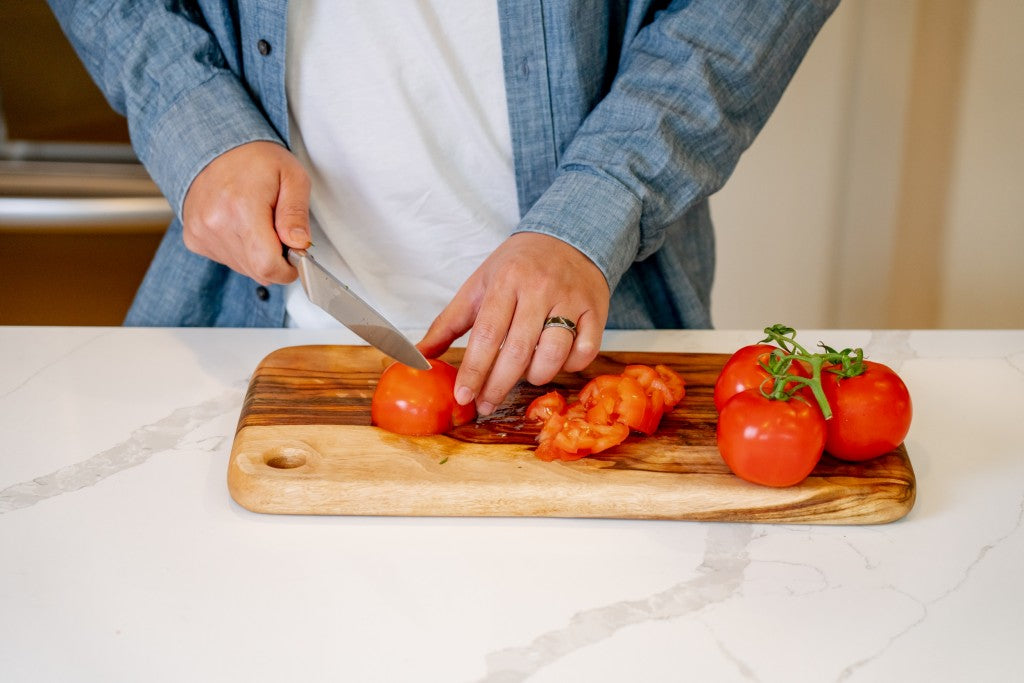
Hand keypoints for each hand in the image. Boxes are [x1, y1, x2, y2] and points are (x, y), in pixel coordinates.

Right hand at [181, 141, 310, 283]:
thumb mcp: (293, 176)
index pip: (267, 265)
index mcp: (243, 208)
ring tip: (257, 223)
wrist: (216, 147)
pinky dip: (239, 250)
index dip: (287, 270)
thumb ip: (297, 213)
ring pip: (243, 268)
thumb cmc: (257, 160)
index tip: (295, 257)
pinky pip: (226, 260)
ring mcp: (201, 232)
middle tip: (279, 231)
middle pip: (257, 270)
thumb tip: (299, 244)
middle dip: (275, 259)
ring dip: (257, 255)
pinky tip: (239, 225)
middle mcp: (216, 223)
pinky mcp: (194, 238)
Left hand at [418, 232, 609, 414]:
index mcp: (506, 280)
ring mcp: (571, 299)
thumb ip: (448, 323)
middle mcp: (540, 289)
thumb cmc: (517, 267)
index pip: (487, 334)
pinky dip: (570, 366)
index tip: (463, 396)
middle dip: (498, 385)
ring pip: (554, 354)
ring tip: (523, 375)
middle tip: (486, 405)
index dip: (475, 370)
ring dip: (536, 376)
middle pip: (518, 350)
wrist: (568, 237)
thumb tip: (420, 357)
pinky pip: (585, 351)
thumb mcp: (479, 285)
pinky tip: (556, 363)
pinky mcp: (596, 309)